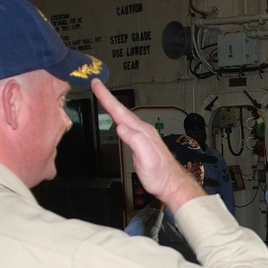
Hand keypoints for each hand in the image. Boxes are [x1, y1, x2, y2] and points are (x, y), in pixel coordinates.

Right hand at [91, 79, 202, 210]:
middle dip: (107, 97)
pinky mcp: (142, 142)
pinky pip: (128, 124)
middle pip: (121, 110)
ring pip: (125, 116)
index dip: (107, 98)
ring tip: (103, 96)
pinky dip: (119, 117)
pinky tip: (117, 118)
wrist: (171, 183)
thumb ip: (135, 140)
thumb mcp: (146, 158)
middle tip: (96, 84)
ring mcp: (143, 136)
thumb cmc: (160, 174)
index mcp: (141, 132)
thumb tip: (121, 127)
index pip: (120, 111)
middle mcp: (143, 130)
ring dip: (113, 105)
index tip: (96, 84)